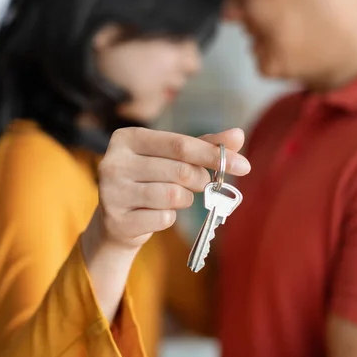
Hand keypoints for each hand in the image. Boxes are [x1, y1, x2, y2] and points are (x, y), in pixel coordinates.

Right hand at [80, 127, 249, 320]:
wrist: (118, 221)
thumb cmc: (151, 181)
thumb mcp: (174, 158)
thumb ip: (204, 145)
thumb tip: (238, 135)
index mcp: (128, 138)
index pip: (180, 144)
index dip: (213, 155)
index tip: (244, 166)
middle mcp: (114, 162)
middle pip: (180, 171)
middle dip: (201, 180)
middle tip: (202, 185)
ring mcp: (111, 192)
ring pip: (173, 196)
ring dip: (185, 200)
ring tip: (174, 198)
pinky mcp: (117, 220)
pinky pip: (163, 219)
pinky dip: (169, 218)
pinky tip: (157, 214)